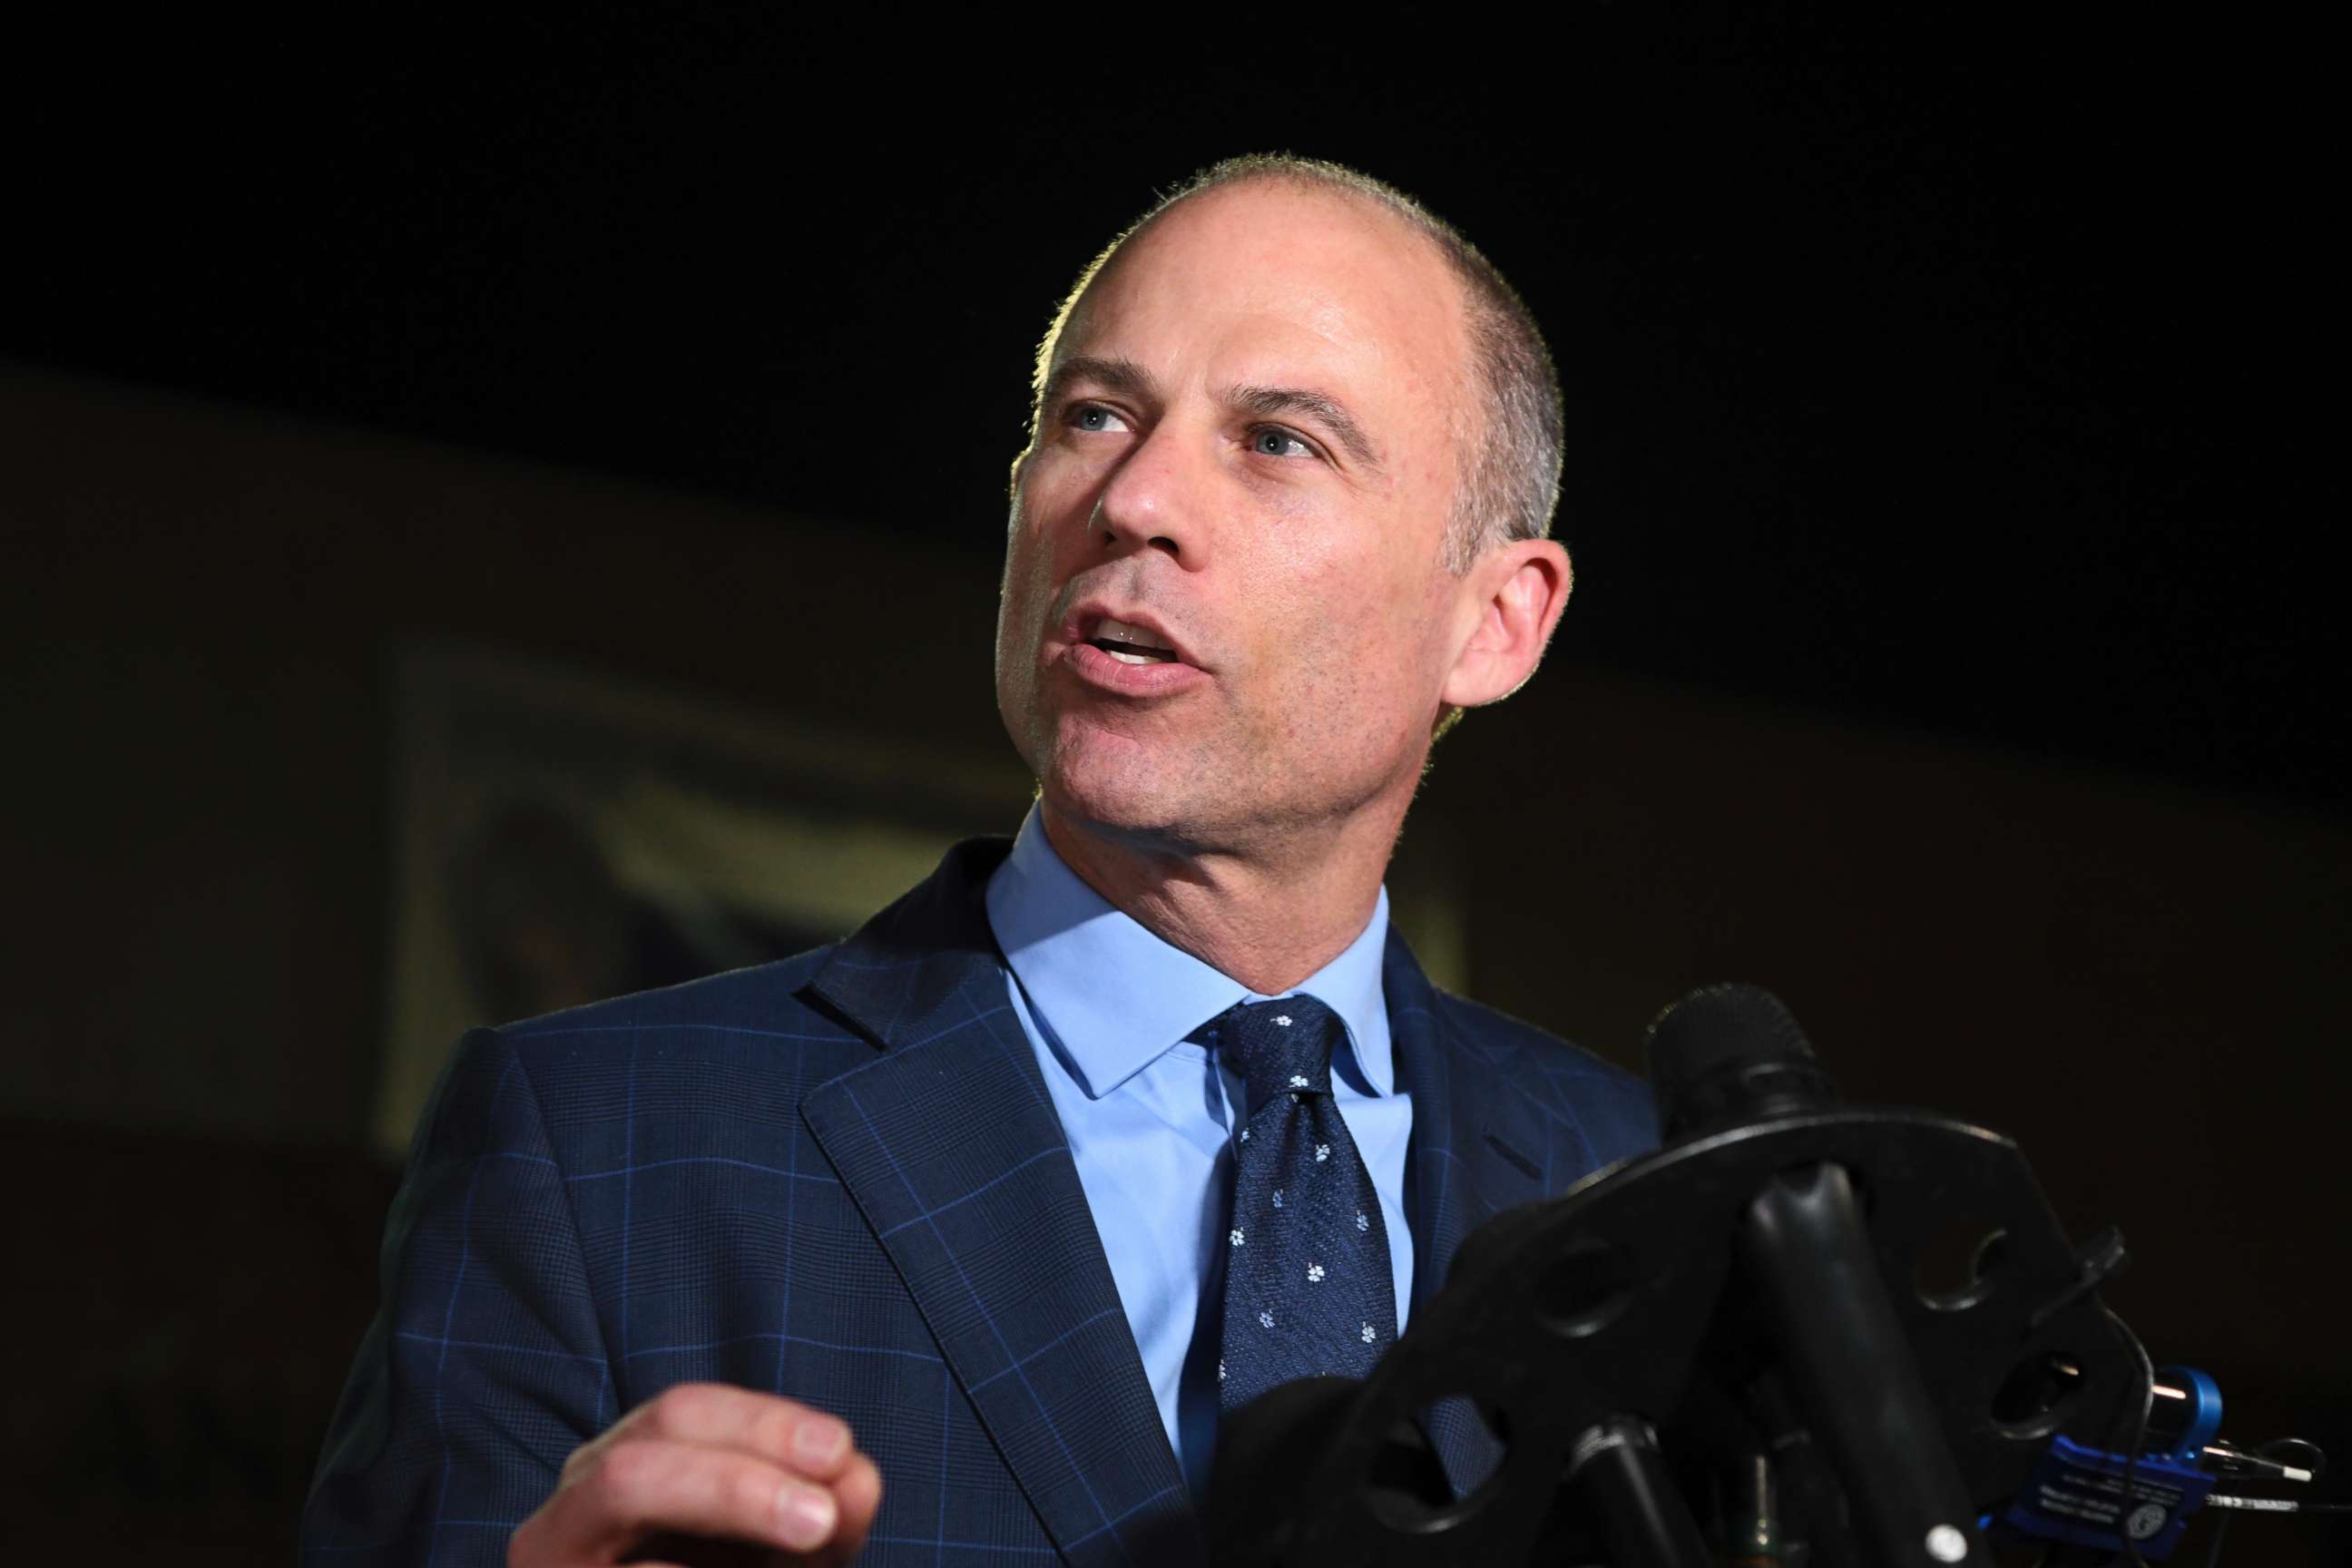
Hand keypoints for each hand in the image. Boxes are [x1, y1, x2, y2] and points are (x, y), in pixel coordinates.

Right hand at [508, 1383, 882, 1565]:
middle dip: (736, 1481)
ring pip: (622, 1494)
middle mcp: (566, 1515)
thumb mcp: (778, 1552)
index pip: (680, 1416)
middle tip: (824, 1516)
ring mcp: (550, 1563)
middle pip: (635, 1466)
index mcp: (617, 1469)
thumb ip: (822, 1514)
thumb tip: (859, 1479)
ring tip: (812, 1534)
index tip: (840, 1450)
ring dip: (726, 1506)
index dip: (761, 1423)